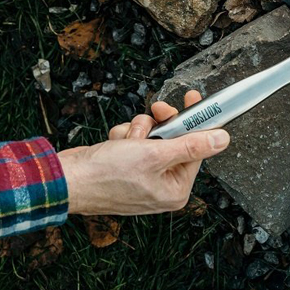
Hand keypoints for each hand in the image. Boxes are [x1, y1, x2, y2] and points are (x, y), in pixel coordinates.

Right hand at [58, 90, 229, 215]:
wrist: (66, 178)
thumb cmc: (105, 174)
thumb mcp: (155, 154)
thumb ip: (191, 145)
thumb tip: (223, 140)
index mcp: (174, 190)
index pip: (197, 149)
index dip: (194, 122)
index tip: (194, 99)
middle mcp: (162, 186)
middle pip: (175, 140)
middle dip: (161, 126)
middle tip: (158, 111)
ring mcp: (144, 176)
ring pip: (153, 136)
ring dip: (139, 131)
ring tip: (126, 140)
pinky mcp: (127, 167)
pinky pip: (135, 141)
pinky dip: (125, 137)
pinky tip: (114, 144)